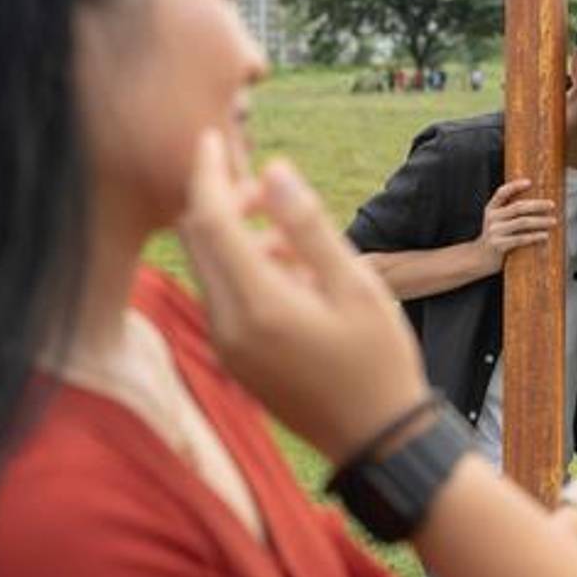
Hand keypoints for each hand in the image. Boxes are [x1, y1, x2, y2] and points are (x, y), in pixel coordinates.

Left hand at [179, 130, 429, 463]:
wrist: (377, 439)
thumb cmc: (378, 360)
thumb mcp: (356, 285)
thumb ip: (308, 226)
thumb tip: (274, 169)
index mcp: (258, 304)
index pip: (209, 220)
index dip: (207, 173)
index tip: (212, 137)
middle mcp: (227, 325)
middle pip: (198, 240)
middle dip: (221, 201)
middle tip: (267, 188)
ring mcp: (226, 345)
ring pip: (209, 267)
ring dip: (236, 237)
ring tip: (296, 239)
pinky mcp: (234, 357)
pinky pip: (222, 296)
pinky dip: (243, 269)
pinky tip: (294, 275)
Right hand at [475, 179, 556, 272]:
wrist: (479, 258)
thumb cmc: (495, 237)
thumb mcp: (497, 221)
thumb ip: (509, 211)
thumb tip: (537, 202)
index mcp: (491, 208)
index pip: (502, 192)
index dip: (515, 186)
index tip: (530, 182)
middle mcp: (492, 218)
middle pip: (518, 207)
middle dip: (537, 205)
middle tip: (552, 204)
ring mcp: (494, 231)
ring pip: (522, 222)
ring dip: (540, 221)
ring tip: (553, 221)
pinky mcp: (498, 245)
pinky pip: (520, 239)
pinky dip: (535, 236)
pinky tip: (545, 235)